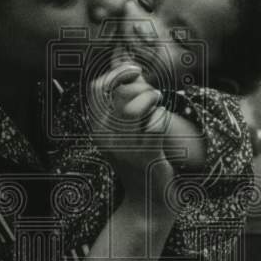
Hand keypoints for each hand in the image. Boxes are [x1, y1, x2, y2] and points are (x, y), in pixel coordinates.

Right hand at [90, 61, 176, 212]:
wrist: (147, 200)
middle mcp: (106, 136)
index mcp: (97, 128)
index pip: (97, 87)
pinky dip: (163, 118)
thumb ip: (120, 97)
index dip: (117, 72)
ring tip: (157, 106)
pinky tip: (161, 126)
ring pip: (142, 103)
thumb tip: (125, 60)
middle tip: (152, 96)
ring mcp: (125, 146)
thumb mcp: (121, 129)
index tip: (135, 72)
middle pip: (122, 91)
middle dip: (142, 86)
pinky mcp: (146, 155)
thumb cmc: (138, 157)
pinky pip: (158, 121)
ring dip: (154, 99)